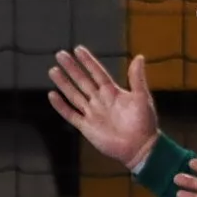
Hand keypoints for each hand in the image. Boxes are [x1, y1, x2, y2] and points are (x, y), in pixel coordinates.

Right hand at [46, 47, 161, 171]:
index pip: (97, 73)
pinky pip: (70, 114)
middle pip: (82, 81)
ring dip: (63, 83)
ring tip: (53, 70)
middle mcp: (100, 100)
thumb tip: (139, 57)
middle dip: (71, 68)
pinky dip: (60, 106)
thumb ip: (137, 79)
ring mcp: (92, 113)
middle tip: (60, 54)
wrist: (140, 148)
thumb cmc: (145, 123)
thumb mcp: (142, 98)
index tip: (78, 49)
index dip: (88, 61)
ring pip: (74, 95)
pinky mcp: (86, 126)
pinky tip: (52, 96)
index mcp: (113, 92)